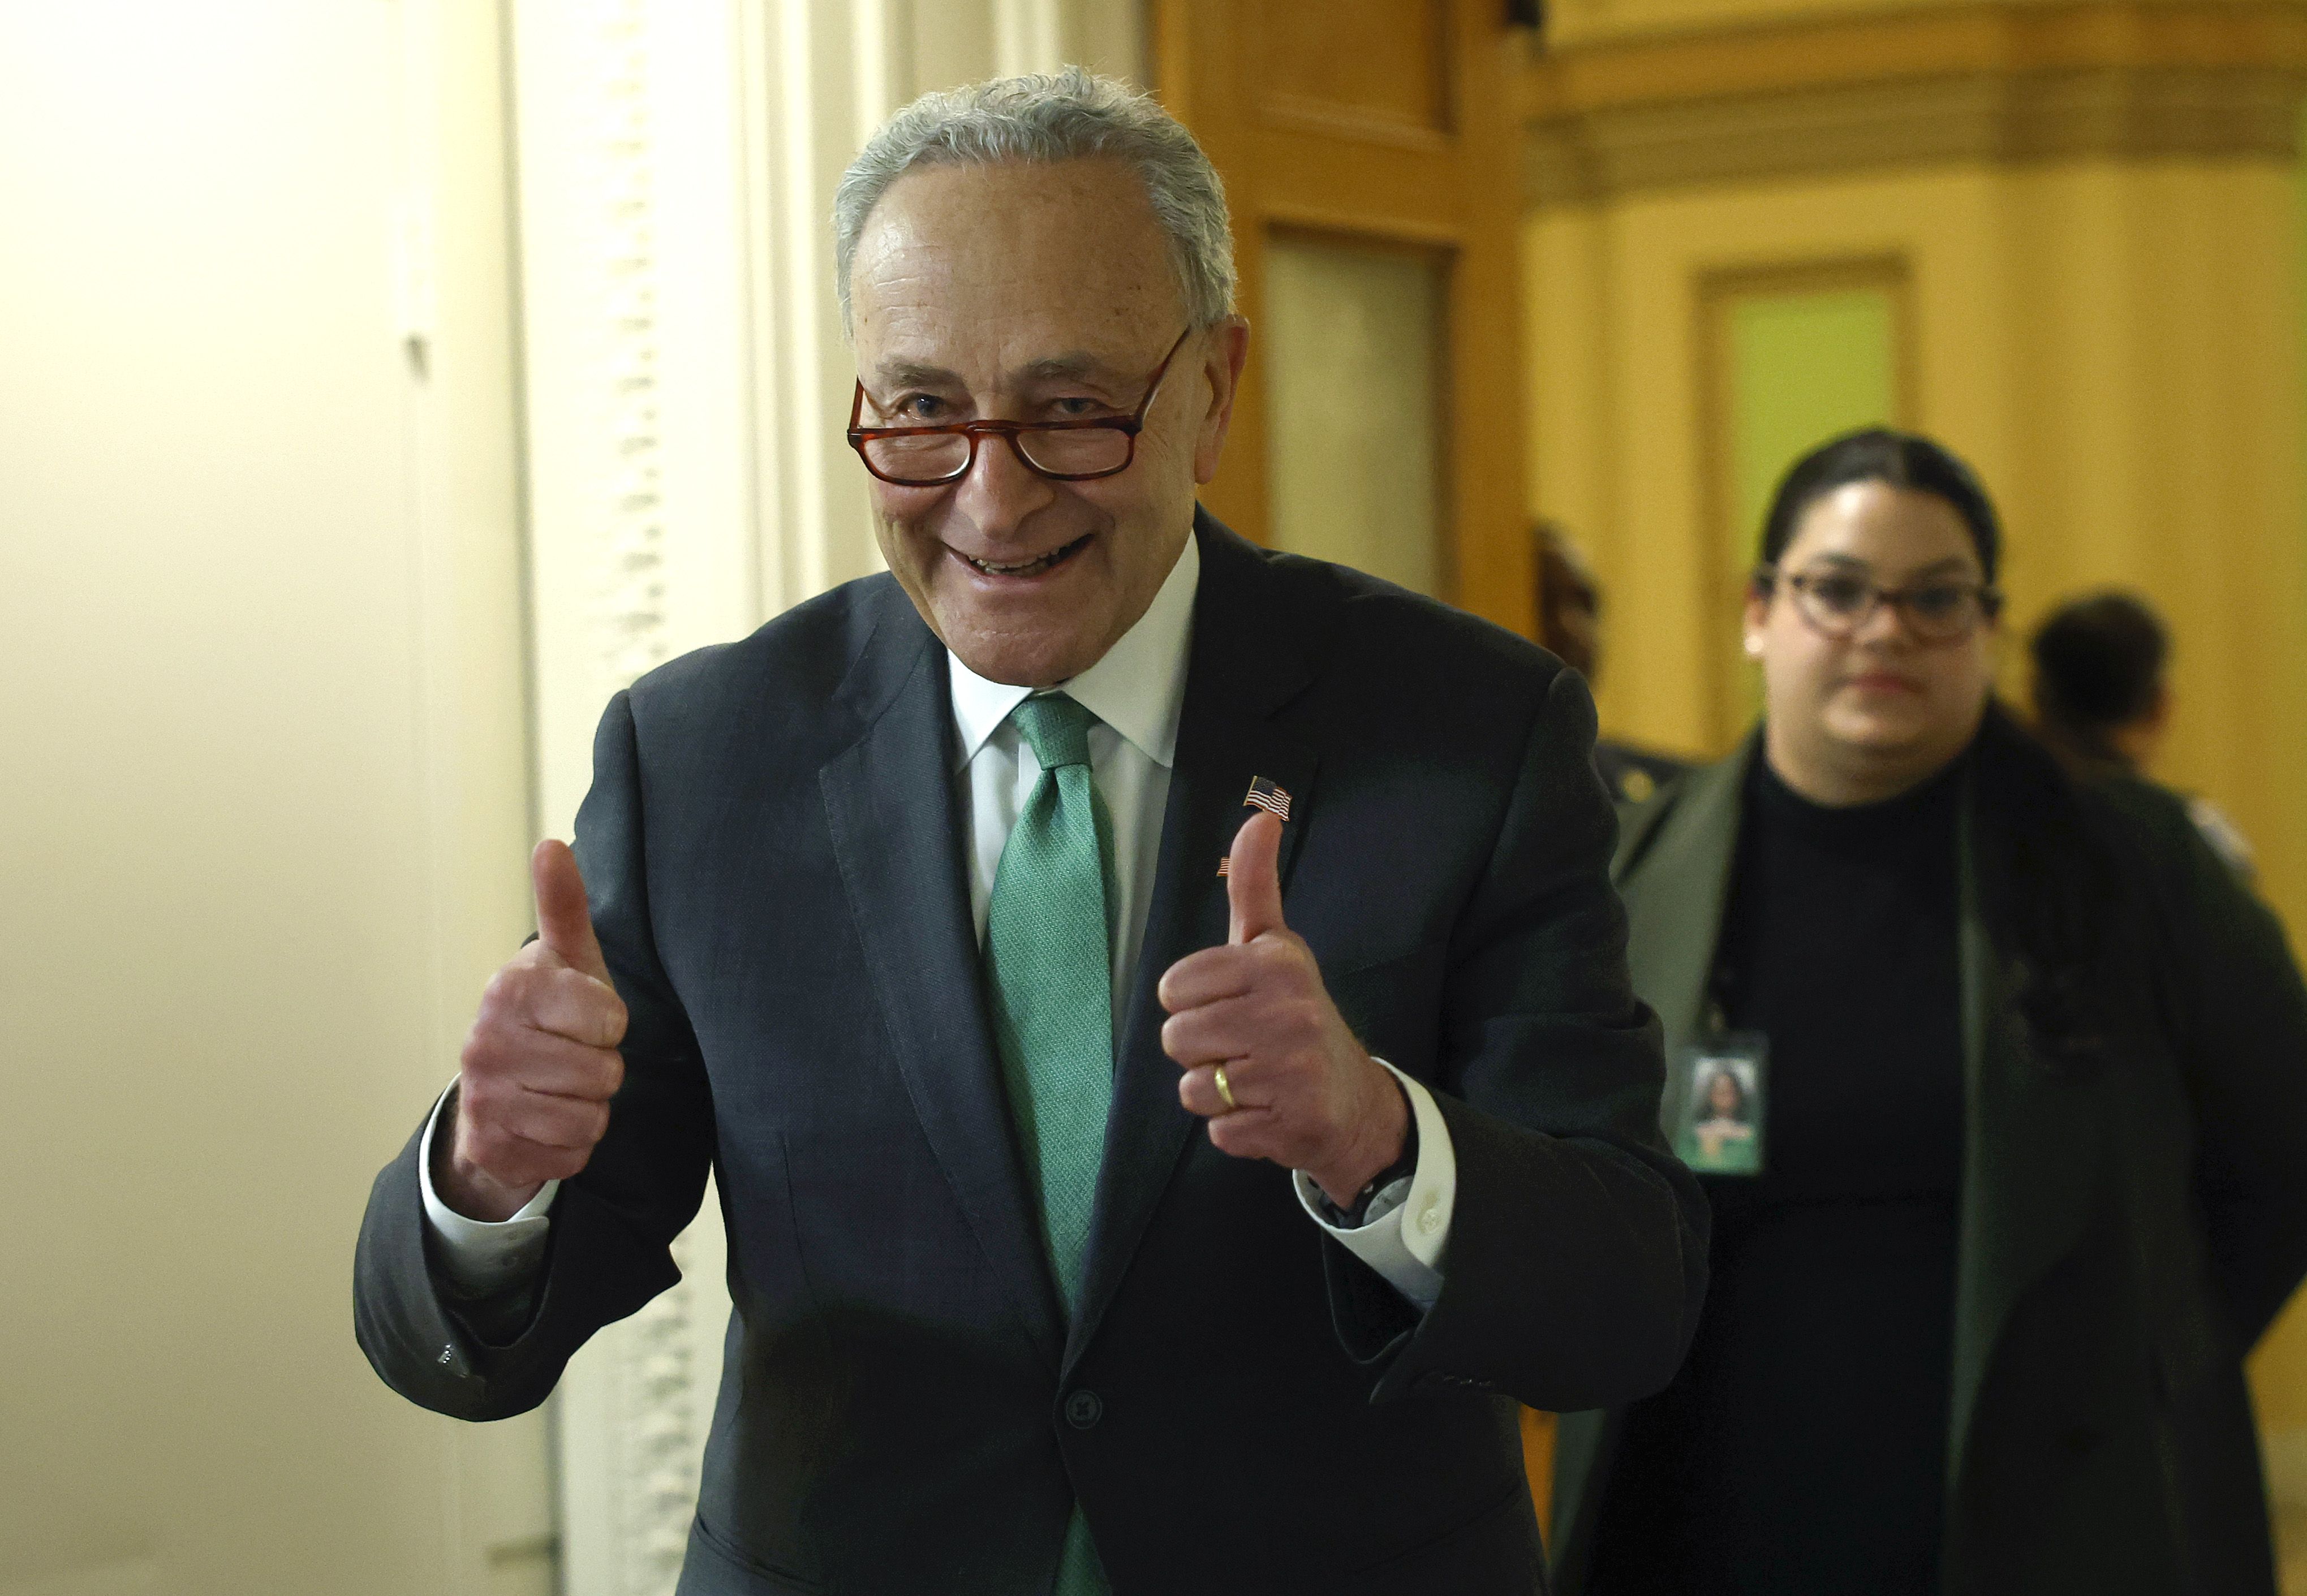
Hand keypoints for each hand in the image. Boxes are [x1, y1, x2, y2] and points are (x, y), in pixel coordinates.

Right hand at [436, 840, 627, 1220]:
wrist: (496, 1087)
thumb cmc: (551, 1013)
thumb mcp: (568, 958)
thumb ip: (565, 905)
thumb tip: (551, 846)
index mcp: (512, 989)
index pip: (612, 1020)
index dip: (611, 1025)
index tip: (586, 1019)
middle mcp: (486, 1042)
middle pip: (605, 1074)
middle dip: (602, 1071)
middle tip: (573, 1057)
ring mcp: (482, 1099)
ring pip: (590, 1120)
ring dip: (589, 1110)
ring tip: (561, 1088)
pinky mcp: (488, 1148)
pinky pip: (570, 1157)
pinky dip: (569, 1147)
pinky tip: (545, 1122)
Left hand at [1158, 810, 1408, 1205]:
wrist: (1352, 1101)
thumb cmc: (1295, 1015)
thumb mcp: (1274, 947)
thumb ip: (1254, 885)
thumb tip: (1260, 816)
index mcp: (1276, 961)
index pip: (1172, 988)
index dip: (1191, 1003)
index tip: (1230, 1004)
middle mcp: (1288, 1010)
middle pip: (1176, 1038)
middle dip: (1200, 1050)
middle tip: (1243, 1047)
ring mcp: (1292, 1069)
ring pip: (1193, 1088)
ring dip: (1215, 1092)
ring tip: (1254, 1079)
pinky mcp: (1292, 1122)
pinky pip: (1219, 1130)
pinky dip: (1237, 1129)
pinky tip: (1269, 1110)